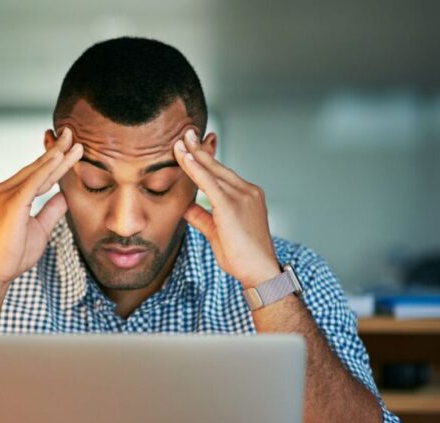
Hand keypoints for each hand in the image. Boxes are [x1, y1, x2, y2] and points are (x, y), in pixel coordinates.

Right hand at [0, 128, 82, 285]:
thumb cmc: (14, 254)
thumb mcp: (41, 229)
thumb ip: (51, 211)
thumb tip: (64, 196)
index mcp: (13, 195)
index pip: (39, 174)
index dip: (56, 161)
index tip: (71, 148)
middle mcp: (6, 190)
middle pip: (38, 167)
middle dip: (57, 150)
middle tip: (72, 133)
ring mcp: (6, 194)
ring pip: (37, 171)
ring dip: (56, 155)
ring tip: (72, 140)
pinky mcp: (11, 203)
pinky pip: (33, 182)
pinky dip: (46, 169)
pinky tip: (59, 157)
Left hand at [173, 129, 279, 287]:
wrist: (259, 271)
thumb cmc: (242, 257)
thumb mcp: (217, 233)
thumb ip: (202, 217)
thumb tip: (186, 207)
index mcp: (247, 196)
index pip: (222, 173)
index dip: (207, 159)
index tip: (194, 146)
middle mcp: (247, 191)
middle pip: (218, 166)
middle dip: (200, 149)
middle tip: (186, 133)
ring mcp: (242, 196)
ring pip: (213, 171)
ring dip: (195, 155)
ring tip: (181, 140)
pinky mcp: (231, 206)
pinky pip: (209, 183)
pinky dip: (196, 169)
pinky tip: (186, 158)